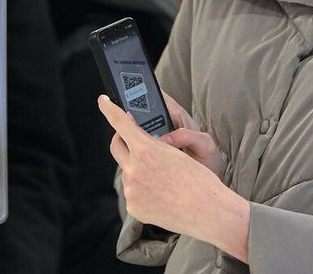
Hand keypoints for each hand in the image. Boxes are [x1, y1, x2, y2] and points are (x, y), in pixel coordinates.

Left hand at [98, 95, 249, 261]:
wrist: (209, 212)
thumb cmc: (199, 179)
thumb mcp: (176, 152)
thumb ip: (153, 143)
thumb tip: (138, 139)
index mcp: (145, 150)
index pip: (120, 122)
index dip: (109, 108)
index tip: (103, 101)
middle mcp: (133, 170)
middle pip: (116, 145)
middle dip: (122, 138)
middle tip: (131, 136)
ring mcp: (131, 190)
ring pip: (128, 170)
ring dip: (138, 168)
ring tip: (162, 177)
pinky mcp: (134, 207)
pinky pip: (133, 191)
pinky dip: (143, 189)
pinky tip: (161, 194)